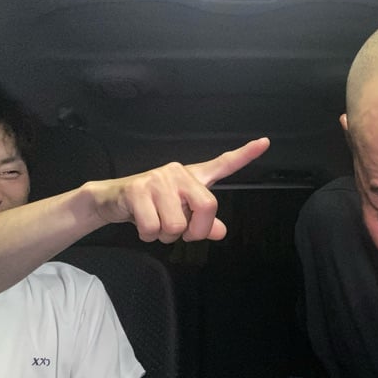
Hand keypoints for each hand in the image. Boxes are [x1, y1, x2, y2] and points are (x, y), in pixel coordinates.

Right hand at [91, 138, 269, 242]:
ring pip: (176, 224)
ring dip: (165, 235)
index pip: (223, 164)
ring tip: (156, 224)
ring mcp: (158, 179)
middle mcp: (179, 173)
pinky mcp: (138, 188)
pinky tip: (142, 224)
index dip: (245, 155)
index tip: (265, 142)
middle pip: (207, 208)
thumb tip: (220, 232)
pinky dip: (148, 235)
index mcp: (193, 178)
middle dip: (194, 231)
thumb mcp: (180, 215)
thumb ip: (202, 224)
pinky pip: (153, 228)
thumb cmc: (152, 207)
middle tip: (180, 232)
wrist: (112, 200)